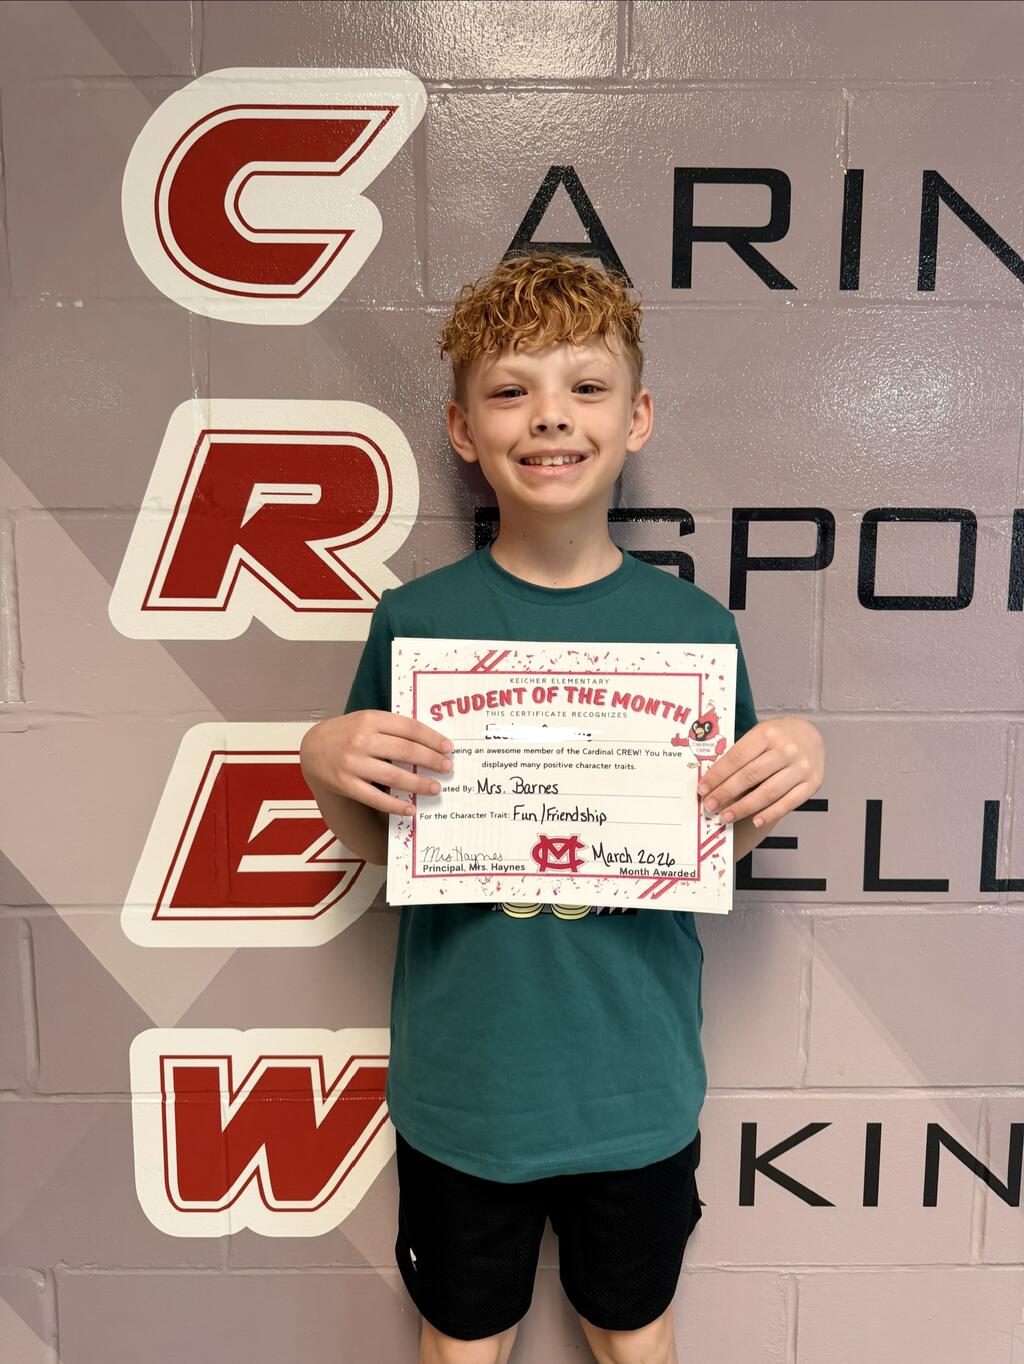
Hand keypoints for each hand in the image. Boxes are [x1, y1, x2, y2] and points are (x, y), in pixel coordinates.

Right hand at [300, 710, 454, 815]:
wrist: (312, 748)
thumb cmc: (347, 734)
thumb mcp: (366, 721)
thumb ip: (392, 728)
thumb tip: (430, 743)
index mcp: (370, 719)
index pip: (409, 728)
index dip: (432, 739)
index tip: (448, 748)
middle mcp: (361, 740)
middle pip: (405, 751)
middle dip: (431, 760)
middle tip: (447, 768)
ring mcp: (352, 763)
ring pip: (394, 776)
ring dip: (419, 784)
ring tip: (436, 788)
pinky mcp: (345, 784)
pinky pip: (375, 798)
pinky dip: (395, 805)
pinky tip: (411, 809)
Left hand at [696, 715, 823, 828]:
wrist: (812, 735)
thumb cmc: (779, 737)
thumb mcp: (759, 735)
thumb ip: (741, 754)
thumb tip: (714, 781)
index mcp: (768, 733)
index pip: (737, 757)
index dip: (717, 775)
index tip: (703, 789)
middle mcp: (787, 749)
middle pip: (750, 776)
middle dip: (726, 793)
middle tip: (710, 805)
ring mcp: (802, 767)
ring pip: (768, 792)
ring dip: (744, 807)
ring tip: (727, 816)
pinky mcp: (813, 783)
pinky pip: (789, 803)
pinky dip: (770, 814)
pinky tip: (755, 820)